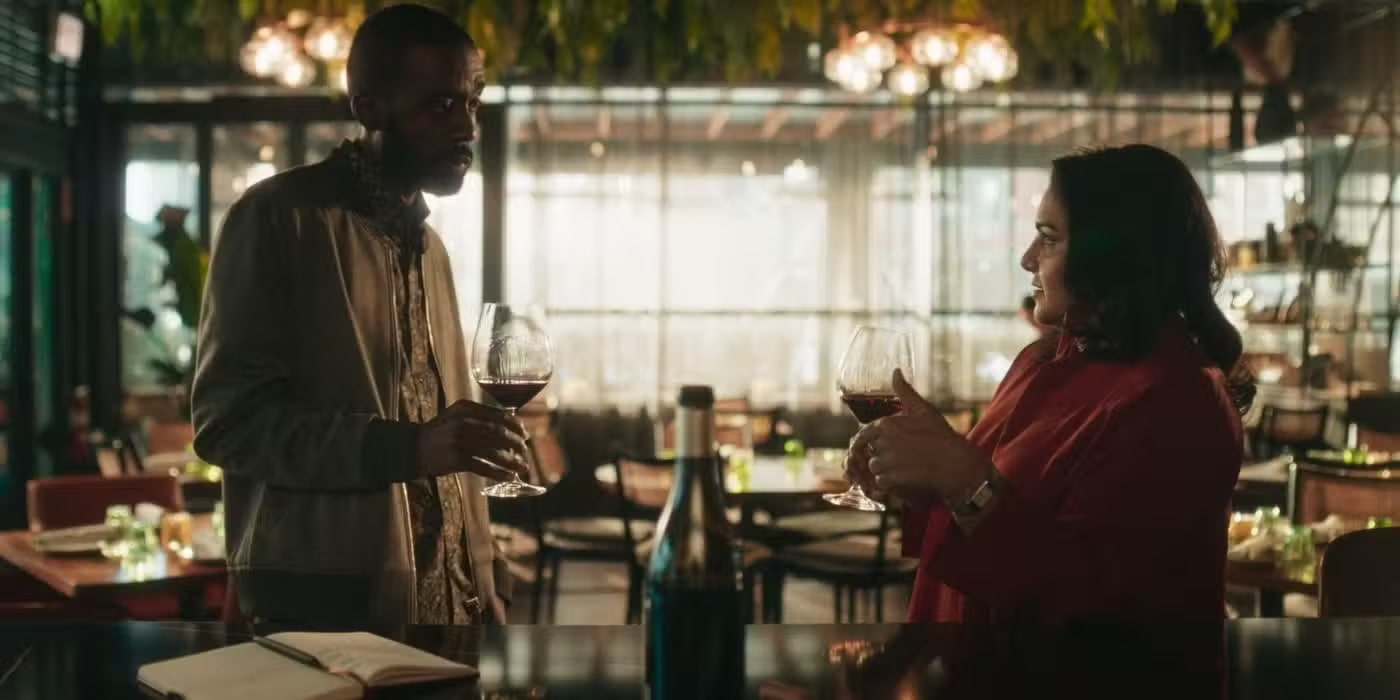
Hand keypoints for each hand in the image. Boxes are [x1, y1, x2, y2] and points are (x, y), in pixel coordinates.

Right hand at [417, 400, 530, 481]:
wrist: (413, 447)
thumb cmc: (439, 431)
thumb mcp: (456, 415)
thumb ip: (478, 415)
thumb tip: (510, 425)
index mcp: (466, 408)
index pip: (499, 415)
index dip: (515, 426)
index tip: (524, 434)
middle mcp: (464, 422)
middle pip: (499, 433)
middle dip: (516, 443)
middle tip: (524, 451)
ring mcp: (460, 441)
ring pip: (494, 451)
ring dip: (512, 460)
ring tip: (523, 467)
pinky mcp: (457, 459)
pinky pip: (484, 466)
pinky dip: (499, 472)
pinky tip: (509, 476)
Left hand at [850, 369, 993, 505]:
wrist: (958, 465)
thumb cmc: (943, 437)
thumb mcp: (924, 410)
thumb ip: (905, 392)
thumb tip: (895, 370)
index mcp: (888, 423)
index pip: (864, 434)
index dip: (872, 442)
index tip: (884, 448)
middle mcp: (884, 440)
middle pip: (871, 451)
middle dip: (883, 456)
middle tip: (903, 459)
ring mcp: (887, 460)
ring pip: (874, 467)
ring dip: (885, 470)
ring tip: (905, 469)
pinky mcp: (892, 478)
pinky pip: (881, 482)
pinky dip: (890, 484)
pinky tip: (905, 479)